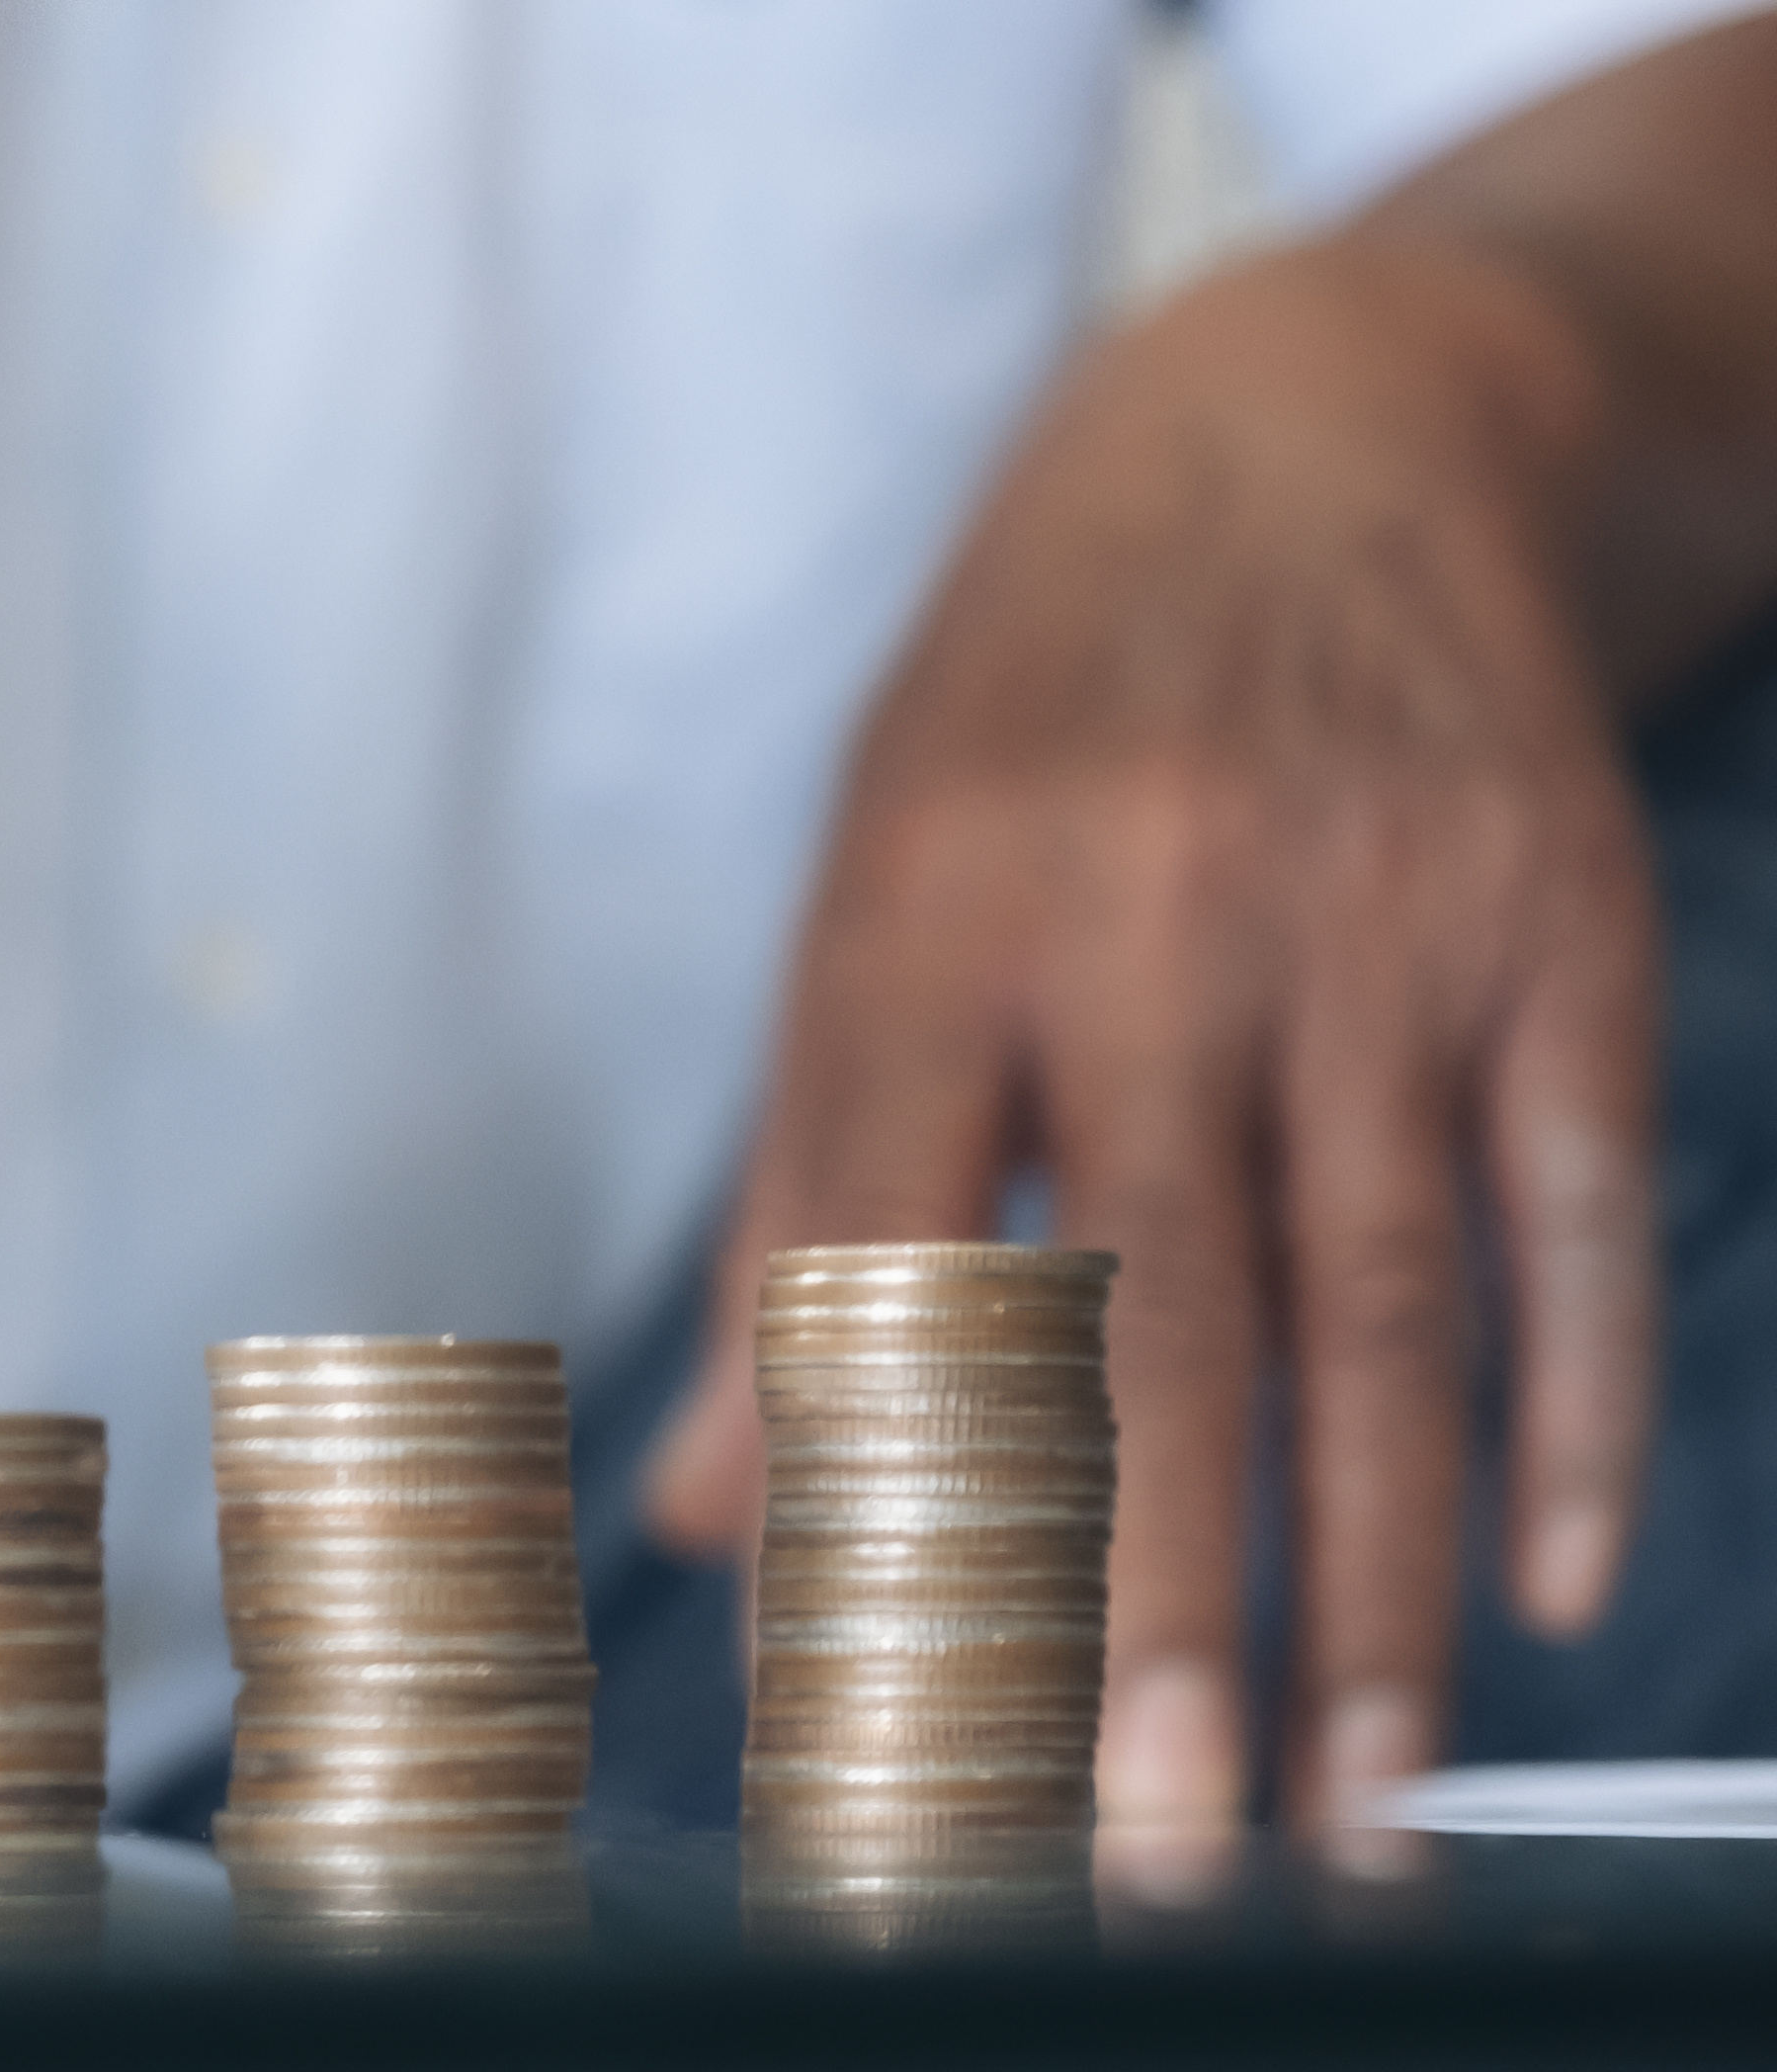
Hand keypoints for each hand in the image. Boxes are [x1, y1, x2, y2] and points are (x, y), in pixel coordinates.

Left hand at [641, 231, 1661, 1834]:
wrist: (1303, 428)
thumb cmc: (1038, 713)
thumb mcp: (868, 895)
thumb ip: (805, 1213)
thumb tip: (706, 1515)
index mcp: (926, 917)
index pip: (892, 1255)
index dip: (891, 1499)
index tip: (899, 1723)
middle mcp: (1149, 923)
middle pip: (1155, 1321)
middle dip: (1152, 1609)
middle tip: (1154, 1849)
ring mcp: (1376, 926)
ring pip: (1375, 1308)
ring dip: (1365, 1580)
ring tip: (1346, 1802)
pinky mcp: (1559, 928)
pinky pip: (1571, 1208)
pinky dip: (1569, 1411)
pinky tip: (1547, 1580)